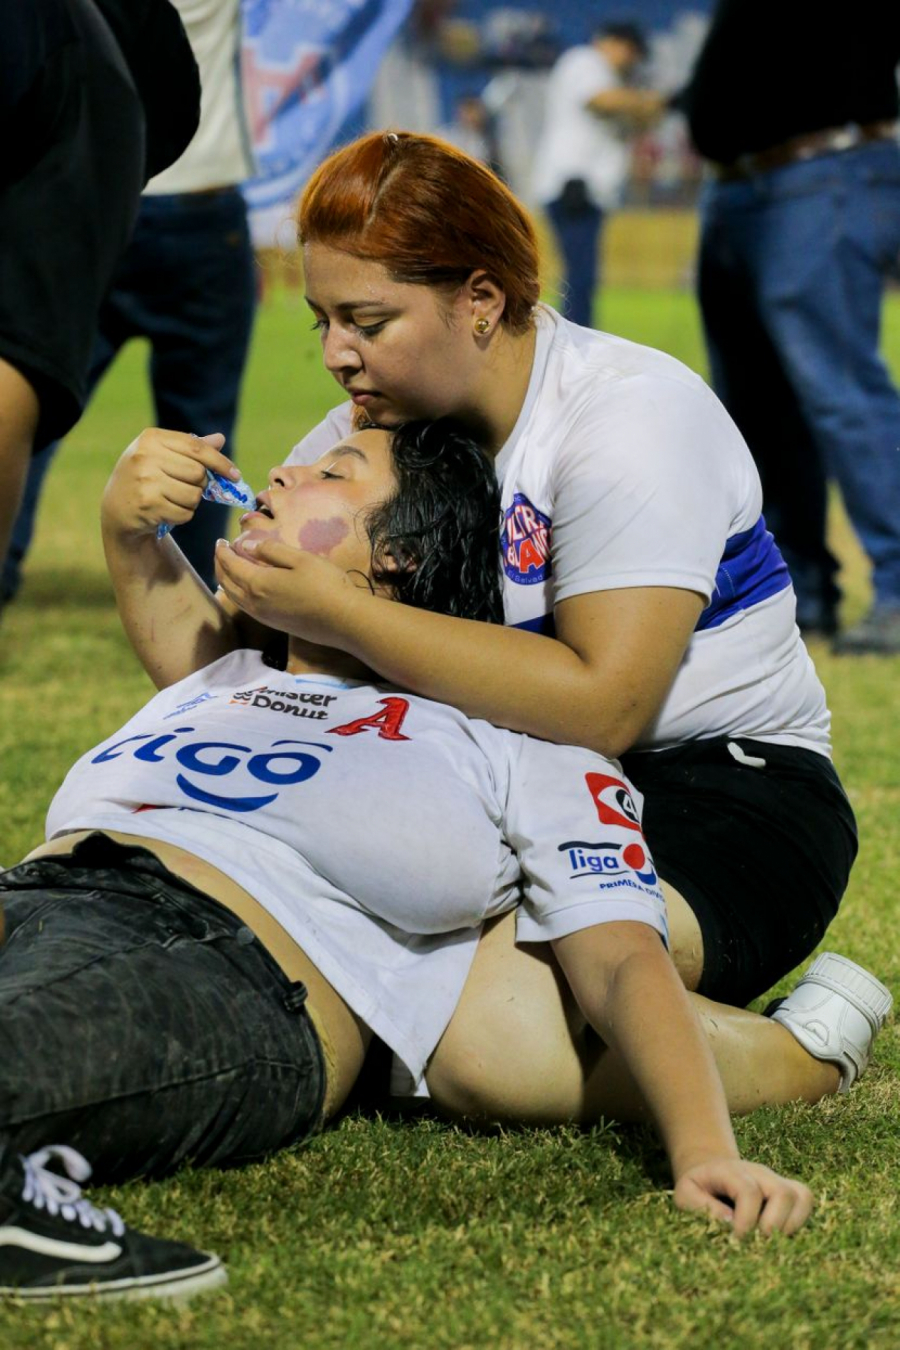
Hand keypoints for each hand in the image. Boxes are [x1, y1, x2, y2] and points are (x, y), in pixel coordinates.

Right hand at [101, 428, 235, 538]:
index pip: (197, 448)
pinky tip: (166, 511)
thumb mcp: (161, 456)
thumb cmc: (145, 477)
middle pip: (198, 473)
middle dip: (200, 484)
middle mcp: (145, 456)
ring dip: (191, 502)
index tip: (235, 475)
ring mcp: (145, 481)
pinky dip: (182, 515)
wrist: (117, 509)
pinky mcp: (148, 505)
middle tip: (185, 487)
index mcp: (151, 438)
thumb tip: (220, 439)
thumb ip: (191, 448)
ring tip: (173, 499)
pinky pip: (185, 513)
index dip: (220, 462)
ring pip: (194, 495)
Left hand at [214, 535, 368, 642]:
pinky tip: (244, 589)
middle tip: (221, 552)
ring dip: (226, 581)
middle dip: (220, 565)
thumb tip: (247, 546)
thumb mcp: (300, 559)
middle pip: (226, 582)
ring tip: (228, 568)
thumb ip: (271, 550)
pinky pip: (244, 607)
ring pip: (233, 597)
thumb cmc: (324, 584)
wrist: (343, 620)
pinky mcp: (272, 624)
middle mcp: (254, 602)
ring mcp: (263, 616)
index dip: (223, 551)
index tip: (221, 541)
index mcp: (258, 583)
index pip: (231, 565)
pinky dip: (236, 594)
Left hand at [673, 1158, 813, 1237]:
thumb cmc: (697, 1188)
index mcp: (732, 1171)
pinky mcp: (789, 1192)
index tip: (737, 1241)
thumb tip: (730, 1223)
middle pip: (783, 1193)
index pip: (749, 1192)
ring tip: (770, 1244)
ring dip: (790, 1226)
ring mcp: (776, 1181)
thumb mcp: (685, 1194)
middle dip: (773, 1226)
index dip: (746, 1220)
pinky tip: (780, 1239)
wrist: (711, 1173)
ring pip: (801, 1196)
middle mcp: (760, 1173)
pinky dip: (800, 1223)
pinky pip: (806, 1202)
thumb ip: (701, 1207)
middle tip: (757, 1245)